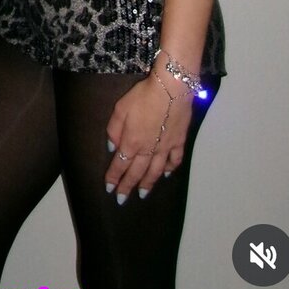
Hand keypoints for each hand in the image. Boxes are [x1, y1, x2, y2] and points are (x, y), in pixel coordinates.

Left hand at [105, 73, 192, 201]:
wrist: (171, 88)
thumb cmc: (143, 96)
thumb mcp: (120, 108)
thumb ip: (114, 130)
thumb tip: (112, 148)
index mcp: (131, 142)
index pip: (120, 165)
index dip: (114, 178)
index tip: (109, 189)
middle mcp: (148, 150)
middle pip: (136, 172)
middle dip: (127, 187)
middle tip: (122, 199)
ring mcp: (165, 147)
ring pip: (155, 171)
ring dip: (148, 184)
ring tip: (143, 194)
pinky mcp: (179, 141)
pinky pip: (175, 160)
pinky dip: (170, 169)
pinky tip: (166, 174)